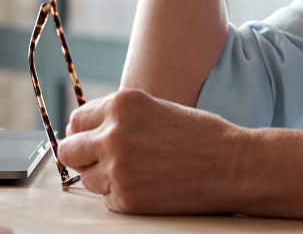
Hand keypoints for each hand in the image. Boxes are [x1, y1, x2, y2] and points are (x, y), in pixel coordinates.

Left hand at [60, 89, 248, 213]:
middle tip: (102, 161)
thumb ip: (118, 118)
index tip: (92, 141)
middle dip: (82, 156)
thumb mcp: (153, 108)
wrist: (233, 165)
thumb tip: (84, 133)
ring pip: (87, 178)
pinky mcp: (127, 198)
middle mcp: (113, 134)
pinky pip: (107, 199)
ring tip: (138, 172)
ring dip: (104, 177)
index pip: (76, 121)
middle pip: (69, 151)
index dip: (85, 133)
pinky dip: (122, 195)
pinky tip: (149, 185)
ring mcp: (118, 168)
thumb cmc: (200, 135)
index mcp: (121, 104)